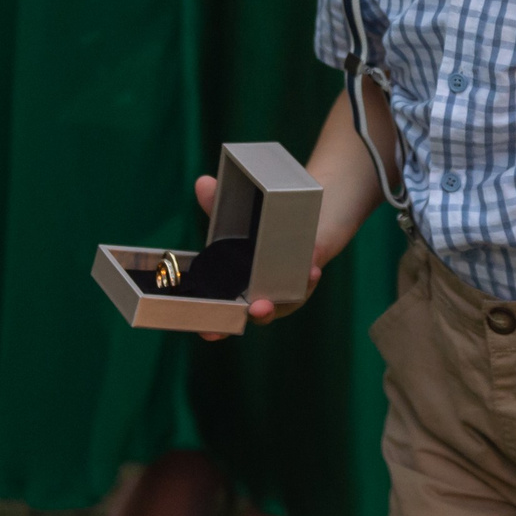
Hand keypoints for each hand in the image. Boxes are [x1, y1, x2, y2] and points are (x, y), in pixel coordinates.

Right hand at [189, 172, 325, 338]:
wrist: (304, 220)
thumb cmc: (260, 229)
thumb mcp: (235, 216)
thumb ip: (217, 205)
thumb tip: (203, 183)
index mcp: (236, 289)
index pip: (223, 317)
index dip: (215, 327)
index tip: (209, 332)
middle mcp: (262, 295)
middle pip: (258, 314)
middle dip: (258, 314)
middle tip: (257, 308)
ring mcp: (287, 290)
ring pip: (288, 301)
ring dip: (291, 295)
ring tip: (293, 282)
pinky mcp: (308, 276)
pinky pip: (308, 281)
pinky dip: (309, 276)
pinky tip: (312, 267)